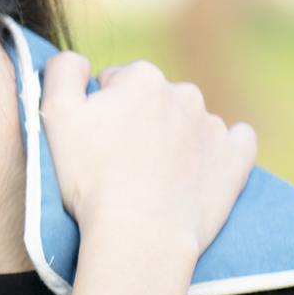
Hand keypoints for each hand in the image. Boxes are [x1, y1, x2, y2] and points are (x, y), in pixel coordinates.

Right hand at [39, 51, 257, 261]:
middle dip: (139, 123)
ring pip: (189, 123)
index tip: (96, 143)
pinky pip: (238, 141)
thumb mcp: (55, 116)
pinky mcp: (235, 158)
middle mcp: (184, 93)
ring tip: (156, 178)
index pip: (115, 83)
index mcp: (141, 77)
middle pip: (154, 101)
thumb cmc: (92, 178)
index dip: (100, 112)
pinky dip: (222, 150)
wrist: (140, 234)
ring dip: (175, 140)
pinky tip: (205, 166)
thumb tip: (79, 60)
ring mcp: (213, 126)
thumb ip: (62, 71)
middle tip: (122, 164)